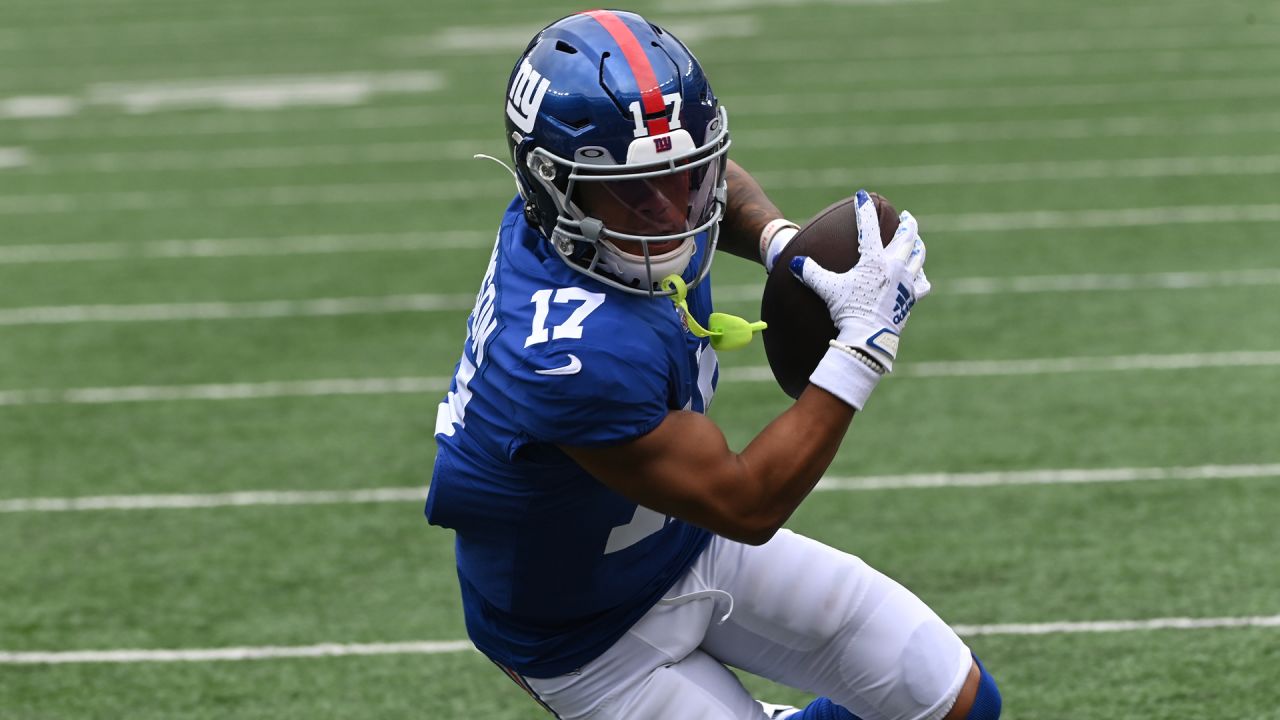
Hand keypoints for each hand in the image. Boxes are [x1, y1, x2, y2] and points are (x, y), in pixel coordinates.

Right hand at [787, 190, 929, 407]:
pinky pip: (921, 282)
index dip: (864, 209)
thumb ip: (810, 272)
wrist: (868, 338)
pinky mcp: (911, 299)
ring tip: (916, 241)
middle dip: (907, 224)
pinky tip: (918, 275)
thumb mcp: (827, 289)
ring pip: (918, 257)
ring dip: (917, 246)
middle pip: (907, 238)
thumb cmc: (847, 310)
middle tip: (906, 217)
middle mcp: (894, 266)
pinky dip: (920, 276)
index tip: (863, 196)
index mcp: (875, 260)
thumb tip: (794, 262)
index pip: (869, 227)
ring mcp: (906, 282)